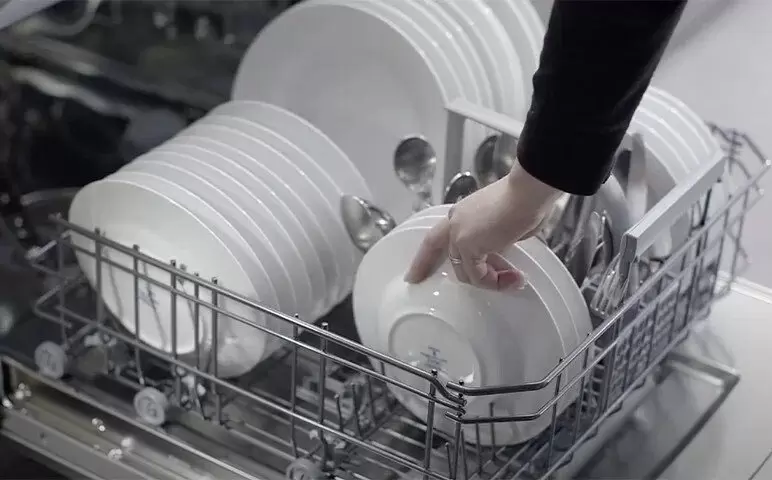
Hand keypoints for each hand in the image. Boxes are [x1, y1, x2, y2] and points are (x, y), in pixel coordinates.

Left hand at [404, 163, 561, 289]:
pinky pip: (478, 276)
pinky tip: (513, 278)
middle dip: (427, 267)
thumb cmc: (527, 200)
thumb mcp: (507, 224)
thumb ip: (497, 237)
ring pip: (465, 271)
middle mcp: (455, 222)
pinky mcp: (468, 246)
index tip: (413, 272)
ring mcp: (459, 234)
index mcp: (463, 213)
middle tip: (417, 280)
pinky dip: (495, 282)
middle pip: (437, 251)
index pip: (437, 237)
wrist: (529, 192)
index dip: (425, 255)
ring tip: (515, 280)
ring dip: (491, 281)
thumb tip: (502, 248)